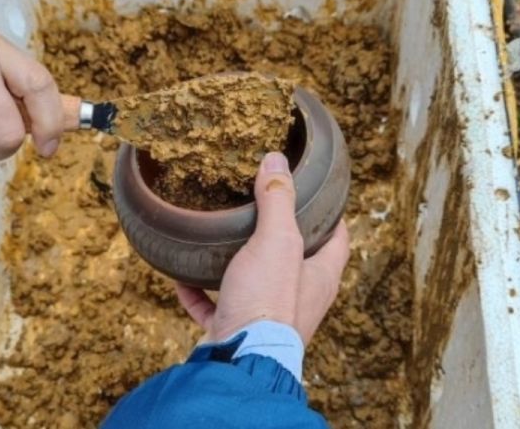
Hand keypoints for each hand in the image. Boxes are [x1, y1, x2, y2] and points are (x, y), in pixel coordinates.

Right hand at [176, 152, 349, 345]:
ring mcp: (268, 316)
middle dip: (281, 239)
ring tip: (220, 239)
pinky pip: (217, 307)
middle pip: (296, 262)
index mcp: (320, 277)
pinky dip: (199, 293)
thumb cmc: (267, 301)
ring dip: (238, 265)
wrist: (238, 358)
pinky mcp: (236, 330)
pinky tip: (181, 276)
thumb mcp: (276, 241)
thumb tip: (277, 160)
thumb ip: (277, 199)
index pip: (338, 241)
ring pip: (255, 284)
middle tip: (263, 210)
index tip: (320, 195)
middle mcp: (300, 298)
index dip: (332, 217)